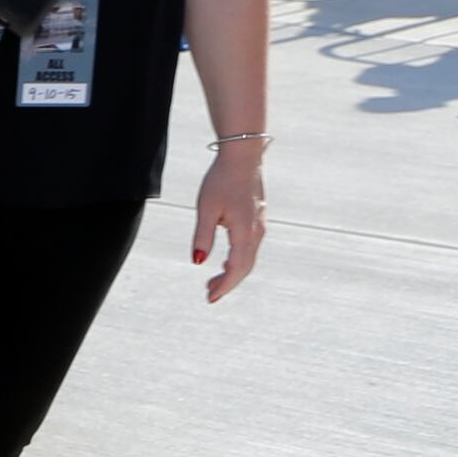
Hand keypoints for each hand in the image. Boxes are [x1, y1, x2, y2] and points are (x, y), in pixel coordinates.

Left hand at [191, 142, 265, 302]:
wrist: (242, 158)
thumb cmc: (220, 181)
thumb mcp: (205, 209)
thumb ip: (203, 236)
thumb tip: (198, 262)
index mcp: (244, 233)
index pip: (236, 268)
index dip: (224, 285)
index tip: (210, 298)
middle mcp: (256, 233)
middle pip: (244, 267)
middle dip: (227, 283)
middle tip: (208, 294)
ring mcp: (259, 226)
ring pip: (248, 258)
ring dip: (232, 272)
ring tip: (213, 282)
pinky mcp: (257, 220)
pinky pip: (250, 248)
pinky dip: (238, 260)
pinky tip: (225, 262)